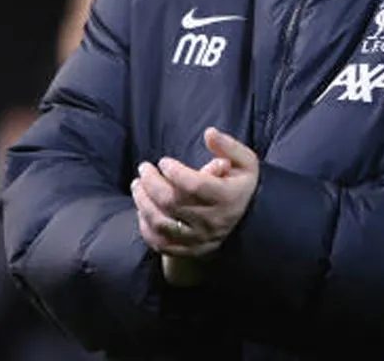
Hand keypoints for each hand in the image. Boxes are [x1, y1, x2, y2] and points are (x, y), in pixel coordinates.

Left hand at [131, 127, 258, 259]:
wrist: (247, 219)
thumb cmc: (240, 184)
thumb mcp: (245, 162)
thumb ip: (228, 146)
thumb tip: (209, 133)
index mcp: (228, 198)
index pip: (194, 185)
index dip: (174, 172)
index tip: (164, 161)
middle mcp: (213, 221)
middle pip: (172, 203)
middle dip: (151, 183)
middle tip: (143, 169)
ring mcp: (200, 238)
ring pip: (162, 224)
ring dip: (143, 203)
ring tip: (137, 185)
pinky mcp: (190, 250)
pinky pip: (161, 244)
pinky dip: (146, 228)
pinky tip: (142, 210)